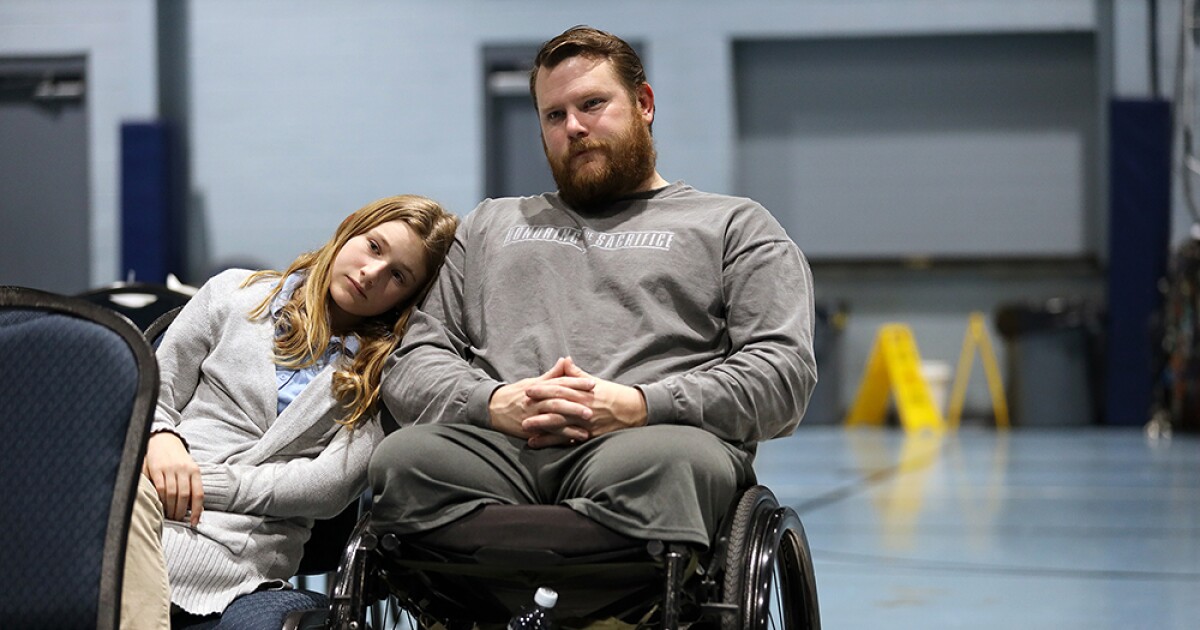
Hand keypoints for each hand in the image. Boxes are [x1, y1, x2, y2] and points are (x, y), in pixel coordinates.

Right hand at [143, 431, 203, 525]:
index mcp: (195, 470)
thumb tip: (195, 508)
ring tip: (170, 516)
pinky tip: (160, 506)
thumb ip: (192, 484)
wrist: (163, 439)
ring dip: (170, 508)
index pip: (198, 494)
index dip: (198, 510)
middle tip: (178, 520)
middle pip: (184, 496)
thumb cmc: (178, 458)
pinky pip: (159, 488)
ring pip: (172, 493)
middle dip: (181, 512)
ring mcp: (170, 469)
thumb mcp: (189, 468)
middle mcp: (184, 469)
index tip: (195, 522)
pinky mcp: (156, 469)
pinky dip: (161, 500)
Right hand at [488, 357, 594, 445]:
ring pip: (552, 420)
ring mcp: (531, 417)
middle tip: (591, 411)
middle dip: (574, 407)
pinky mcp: (528, 430)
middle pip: (556, 402)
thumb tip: (566, 360)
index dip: (576, 383)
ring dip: (569, 427)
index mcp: (538, 388)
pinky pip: (545, 436)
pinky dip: (558, 439)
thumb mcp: (533, 382)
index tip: (592, 384)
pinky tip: (571, 442)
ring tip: (585, 432)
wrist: (493, 408)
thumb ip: (552, 374)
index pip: (560, 383)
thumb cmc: (516, 394)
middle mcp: (535, 402)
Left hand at [522, 357, 646, 447]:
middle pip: (557, 407)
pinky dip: (553, 442)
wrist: (633, 410)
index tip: (528, 389)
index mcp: (583, 392)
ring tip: (526, 430)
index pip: (560, 389)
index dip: (543, 389)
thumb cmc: (613, 394)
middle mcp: (583, 407)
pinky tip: (540, 444)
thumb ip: (576, 373)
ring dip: (542, 428)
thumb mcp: (595, 381)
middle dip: (538, 409)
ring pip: (561, 425)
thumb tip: (564, 360)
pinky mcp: (590, 435)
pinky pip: (569, 439)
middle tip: (521, 409)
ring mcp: (586, 422)